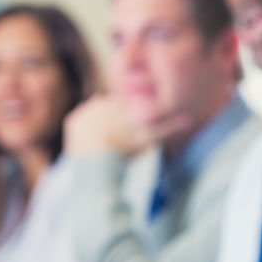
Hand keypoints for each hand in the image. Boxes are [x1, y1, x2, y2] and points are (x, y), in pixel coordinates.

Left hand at [64, 95, 190, 156]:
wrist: (97, 161)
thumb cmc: (126, 149)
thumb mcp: (151, 138)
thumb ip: (169, 128)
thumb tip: (189, 119)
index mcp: (120, 103)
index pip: (126, 107)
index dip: (129, 119)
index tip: (130, 131)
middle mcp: (101, 100)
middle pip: (110, 109)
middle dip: (113, 119)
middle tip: (118, 138)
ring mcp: (85, 110)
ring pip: (95, 114)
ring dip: (99, 124)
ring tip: (105, 141)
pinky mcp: (72, 121)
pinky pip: (79, 123)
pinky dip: (84, 130)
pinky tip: (92, 142)